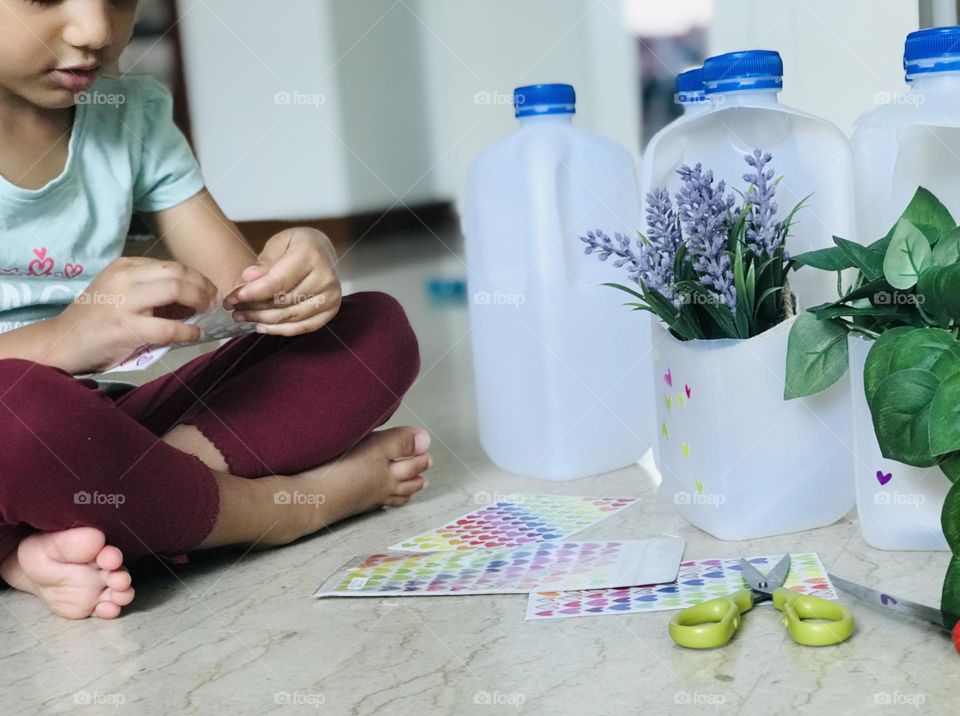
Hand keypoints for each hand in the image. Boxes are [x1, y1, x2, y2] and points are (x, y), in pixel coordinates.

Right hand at [53, 256, 217, 373]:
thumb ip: (153, 291)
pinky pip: (168, 327)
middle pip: (178, 273)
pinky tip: (195, 334)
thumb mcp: (123, 293)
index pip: (172, 265)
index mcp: (125, 266)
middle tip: (215, 302)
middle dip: (204, 287)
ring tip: (207, 314)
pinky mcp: (124, 328)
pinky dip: (188, 331)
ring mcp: (123, 302)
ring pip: (176, 291)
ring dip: (200, 302)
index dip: (197, 277)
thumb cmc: (97, 320)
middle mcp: (124, 278)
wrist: (62, 341)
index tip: (210, 290)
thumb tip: (196, 298)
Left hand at [223, 227, 341, 335]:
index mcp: (310, 255)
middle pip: (282, 302)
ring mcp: (331, 296)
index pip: (276, 282)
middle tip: (233, 309)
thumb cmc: (297, 245)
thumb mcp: (278, 243)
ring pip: (290, 317)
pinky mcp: (331, 310)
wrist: (324, 252)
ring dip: (263, 320)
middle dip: (253, 308)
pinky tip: (262, 326)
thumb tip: (248, 278)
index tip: (231, 298)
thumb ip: (264, 262)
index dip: (251, 293)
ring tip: (243, 317)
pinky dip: (280, 330)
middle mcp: (325, 278)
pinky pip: (303, 327)